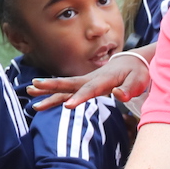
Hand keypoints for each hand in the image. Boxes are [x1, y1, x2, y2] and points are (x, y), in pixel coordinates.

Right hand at [27, 51, 150, 110]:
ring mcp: (86, 81)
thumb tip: (118, 95)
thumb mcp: (139, 81)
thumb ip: (129, 89)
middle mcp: (92, 79)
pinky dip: (53, 95)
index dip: (79, 98)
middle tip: (34, 86)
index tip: (67, 106)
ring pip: (65, 87)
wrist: (133, 62)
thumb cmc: (137, 72)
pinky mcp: (84, 85)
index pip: (90, 90)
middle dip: (52, 86)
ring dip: (48, 89)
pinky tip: (40, 101)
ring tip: (30, 90)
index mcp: (104, 79)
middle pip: (69, 84)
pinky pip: (67, 91)